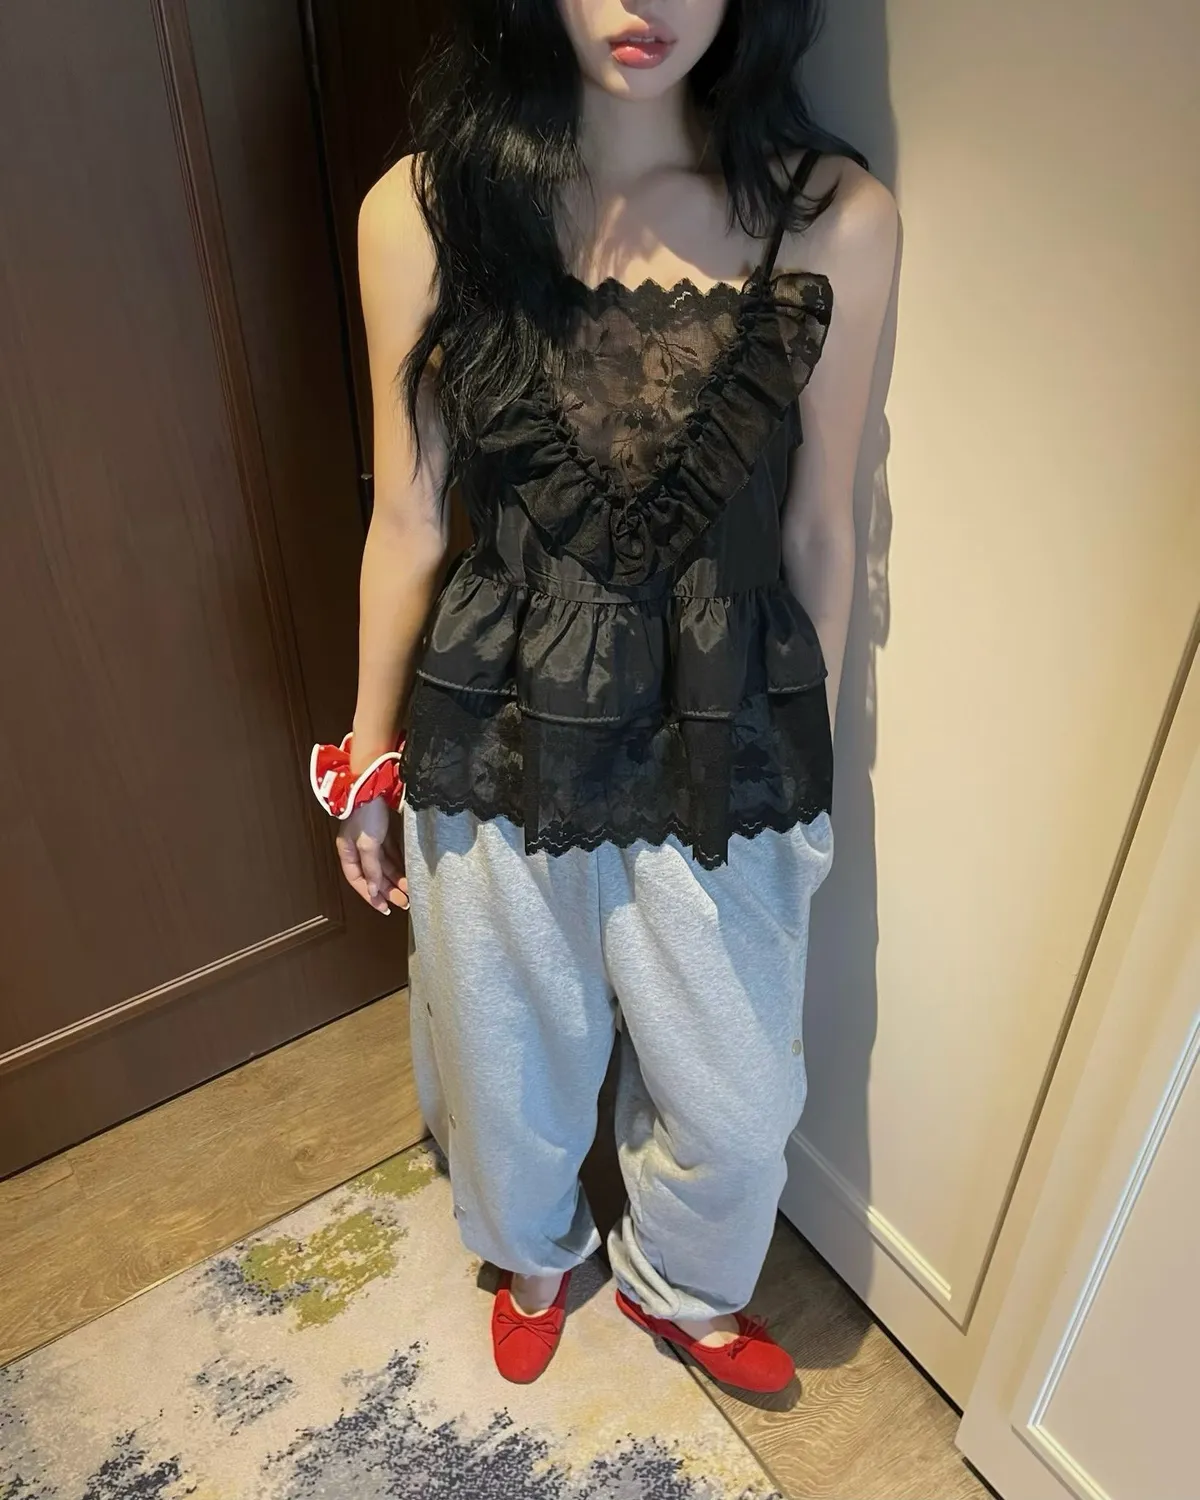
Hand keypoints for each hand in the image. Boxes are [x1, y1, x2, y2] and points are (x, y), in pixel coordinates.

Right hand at [335, 796, 408, 914]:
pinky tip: (407, 872)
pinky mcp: (381, 831)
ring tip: (409, 890)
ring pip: (383, 865)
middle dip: (387, 889)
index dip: (370, 895)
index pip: (358, 880)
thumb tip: (372, 890)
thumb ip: (371, 868)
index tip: (384, 908)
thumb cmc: (366, 813)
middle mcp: (357, 848)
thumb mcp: (368, 844)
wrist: (374, 784)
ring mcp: (370, 839)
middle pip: (372, 875)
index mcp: (347, 852)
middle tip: (403, 902)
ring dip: (395, 878)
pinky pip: (390, 853)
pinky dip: (398, 863)